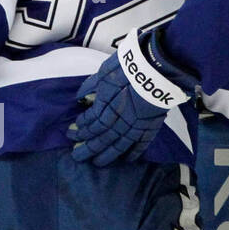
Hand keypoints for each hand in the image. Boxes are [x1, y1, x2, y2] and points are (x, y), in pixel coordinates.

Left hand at [68, 29, 191, 166]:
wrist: (157, 66)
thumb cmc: (128, 67)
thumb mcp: (104, 73)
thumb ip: (91, 87)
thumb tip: (80, 98)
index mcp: (106, 106)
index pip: (91, 122)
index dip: (80, 129)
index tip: (71, 132)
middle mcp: (120, 120)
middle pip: (101, 138)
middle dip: (88, 148)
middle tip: (77, 156)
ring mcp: (137, 125)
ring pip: (119, 145)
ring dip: (107, 155)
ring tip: (96, 163)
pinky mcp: (152, 126)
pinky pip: (142, 143)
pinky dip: (134, 152)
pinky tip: (126, 160)